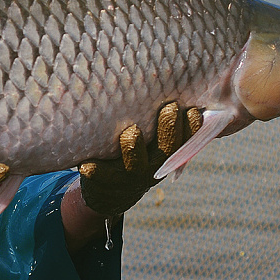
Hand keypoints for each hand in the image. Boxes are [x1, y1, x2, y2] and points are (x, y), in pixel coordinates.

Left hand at [78, 101, 202, 217]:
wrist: (110, 194)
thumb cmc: (135, 155)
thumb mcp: (152, 143)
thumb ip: (163, 122)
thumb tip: (181, 85)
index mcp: (167, 156)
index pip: (186, 141)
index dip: (191, 127)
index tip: (192, 109)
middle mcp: (152, 167)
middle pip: (166, 149)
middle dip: (168, 129)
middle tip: (169, 109)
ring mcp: (129, 175)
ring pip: (135, 162)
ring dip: (134, 147)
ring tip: (132, 132)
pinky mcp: (105, 180)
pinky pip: (100, 175)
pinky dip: (94, 170)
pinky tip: (87, 165)